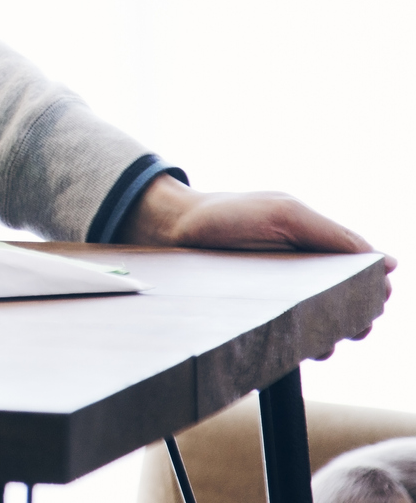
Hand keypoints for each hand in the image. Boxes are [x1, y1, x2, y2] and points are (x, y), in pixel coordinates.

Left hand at [120, 177, 393, 351]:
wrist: (172, 228)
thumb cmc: (228, 214)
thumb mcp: (283, 214)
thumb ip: (332, 235)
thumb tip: (389, 263)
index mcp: (316, 247)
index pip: (361, 275)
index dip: (374, 290)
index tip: (377, 300)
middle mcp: (303, 275)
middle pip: (349, 307)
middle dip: (359, 319)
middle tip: (354, 325)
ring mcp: (282, 297)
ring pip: (323, 329)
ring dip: (331, 338)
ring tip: (326, 338)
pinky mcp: (260, 317)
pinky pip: (290, 340)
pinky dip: (302, 346)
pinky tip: (301, 347)